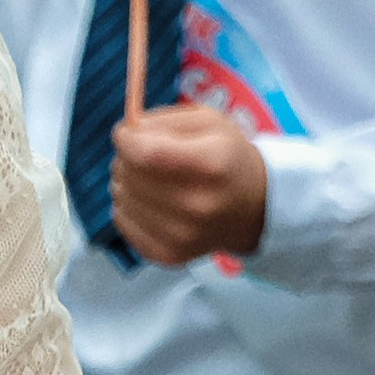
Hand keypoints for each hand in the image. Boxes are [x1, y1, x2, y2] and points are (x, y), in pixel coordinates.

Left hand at [111, 102, 268, 264]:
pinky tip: (149, 200)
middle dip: (127, 157)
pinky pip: (122, 220)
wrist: (253, 207)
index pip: (145, 152)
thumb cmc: (225, 157)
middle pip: (130, 173)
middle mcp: (198, 205)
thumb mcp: (206, 122)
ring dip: (127, 181)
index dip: (126, 138)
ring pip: (121, 196)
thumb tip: (125, 133)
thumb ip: (161, 120)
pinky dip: (127, 206)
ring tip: (152, 178)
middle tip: (146, 155)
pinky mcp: (169, 254)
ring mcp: (183, 235)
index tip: (128, 133)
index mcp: (211, 164)